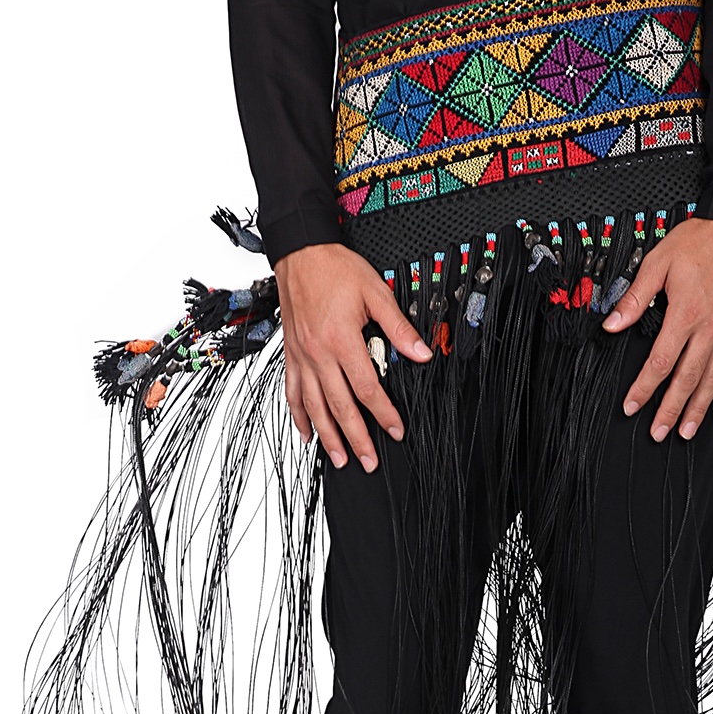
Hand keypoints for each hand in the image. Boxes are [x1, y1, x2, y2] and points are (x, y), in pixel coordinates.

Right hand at [275, 243, 432, 470]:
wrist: (300, 252)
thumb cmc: (335, 268)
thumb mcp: (375, 292)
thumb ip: (399, 327)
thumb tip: (421, 353)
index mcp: (341, 340)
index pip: (367, 388)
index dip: (383, 414)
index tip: (395, 431)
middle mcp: (319, 353)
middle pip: (340, 406)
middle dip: (356, 438)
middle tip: (368, 462)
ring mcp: (302, 356)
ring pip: (314, 406)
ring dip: (327, 436)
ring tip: (339, 459)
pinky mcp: (291, 354)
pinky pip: (292, 392)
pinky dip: (299, 416)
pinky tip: (308, 433)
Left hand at [601, 218, 712, 440]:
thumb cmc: (700, 239)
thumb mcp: (657, 263)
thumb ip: (634, 298)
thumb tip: (611, 325)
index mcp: (686, 313)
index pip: (660, 362)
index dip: (644, 388)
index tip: (632, 406)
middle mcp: (711, 327)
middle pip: (687, 379)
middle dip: (670, 409)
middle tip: (659, 432)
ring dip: (699, 409)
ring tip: (686, 431)